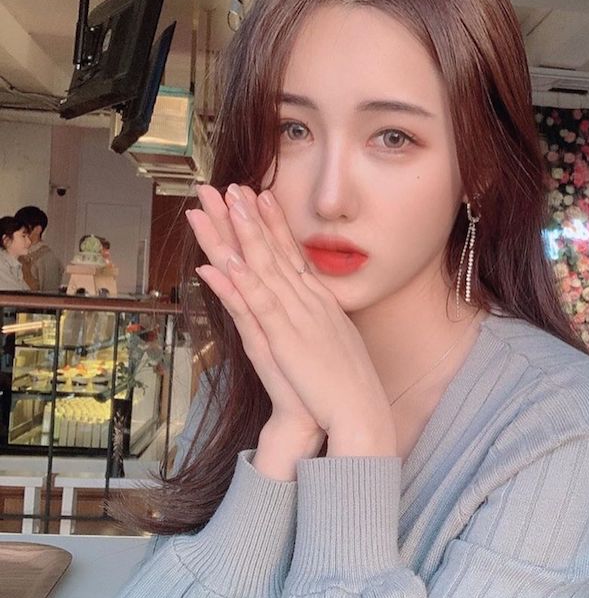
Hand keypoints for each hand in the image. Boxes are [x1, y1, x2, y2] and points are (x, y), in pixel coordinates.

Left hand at [189, 183, 395, 451]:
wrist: (359, 411)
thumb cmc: (345, 384)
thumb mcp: (333, 342)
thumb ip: (320, 321)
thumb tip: (315, 309)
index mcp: (318, 301)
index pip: (290, 253)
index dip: (271, 222)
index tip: (257, 195)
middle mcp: (307, 300)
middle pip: (271, 251)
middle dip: (247, 216)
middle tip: (226, 186)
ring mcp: (296, 317)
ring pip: (261, 268)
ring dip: (239, 234)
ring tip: (220, 205)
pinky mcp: (283, 340)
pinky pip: (258, 305)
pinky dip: (239, 282)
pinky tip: (222, 261)